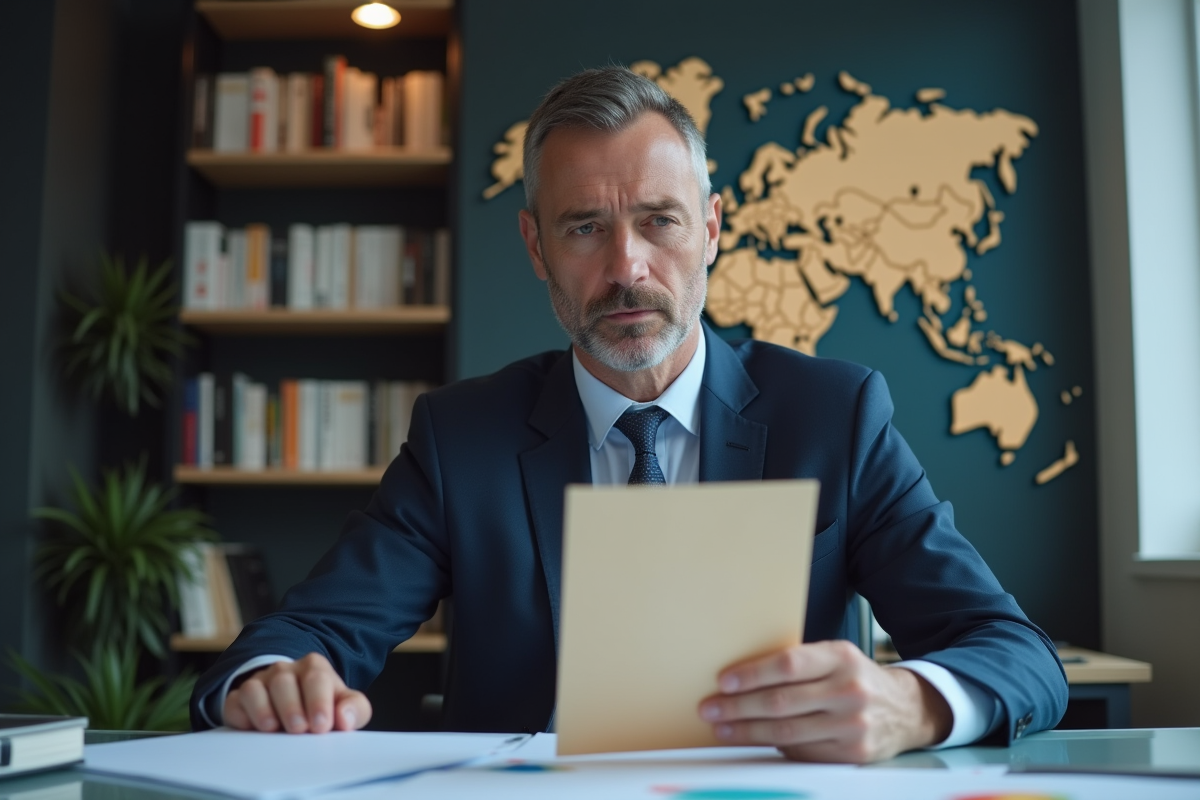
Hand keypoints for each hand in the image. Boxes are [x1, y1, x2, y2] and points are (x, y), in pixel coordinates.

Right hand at [223, 653, 372, 733]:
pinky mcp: (239, 699)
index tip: (321, 726)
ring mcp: (259, 682)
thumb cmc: (323, 706)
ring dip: (263, 709)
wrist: (297, 704)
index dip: (319, 702)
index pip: (316, 677)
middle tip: (298, 730)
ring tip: (272, 729)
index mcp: (314, 668)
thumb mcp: (344, 705)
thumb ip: (355, 709)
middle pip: (283, 681)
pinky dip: (240, 715)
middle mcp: (285, 671)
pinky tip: (250, 729)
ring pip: (254, 688)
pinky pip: (233, 702)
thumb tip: (345, 719)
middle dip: (291, 706)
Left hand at [698, 640, 950, 762]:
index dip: (752, 673)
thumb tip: (742, 676)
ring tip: (722, 727)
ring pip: (787, 731)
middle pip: (781, 701)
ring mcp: (853, 725)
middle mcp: (849, 690)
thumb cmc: (856, 678)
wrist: (906, 709)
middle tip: (710, 708)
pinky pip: (802, 751)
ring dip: (747, 731)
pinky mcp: (853, 753)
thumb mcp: (835, 658)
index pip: (788, 663)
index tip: (723, 681)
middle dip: (738, 706)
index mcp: (841, 657)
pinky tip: (754, 741)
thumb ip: (800, 664)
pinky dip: (773, 747)